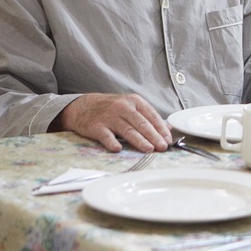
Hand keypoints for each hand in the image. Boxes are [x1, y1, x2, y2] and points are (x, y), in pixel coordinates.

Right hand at [56, 93, 171, 152]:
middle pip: (141, 123)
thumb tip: (168, 129)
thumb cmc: (111, 108)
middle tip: (162, 147)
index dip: (161, 128)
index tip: (168, 140)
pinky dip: (111, 142)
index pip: (151, 115)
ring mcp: (109, 116)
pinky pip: (105, 135)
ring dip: (139, 140)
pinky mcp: (95, 126)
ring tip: (149, 149)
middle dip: (154, 136)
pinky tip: (118, 149)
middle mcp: (122, 107)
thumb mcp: (130, 106)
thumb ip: (148, 117)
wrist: (82, 106)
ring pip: (127, 129)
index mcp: (134, 101)